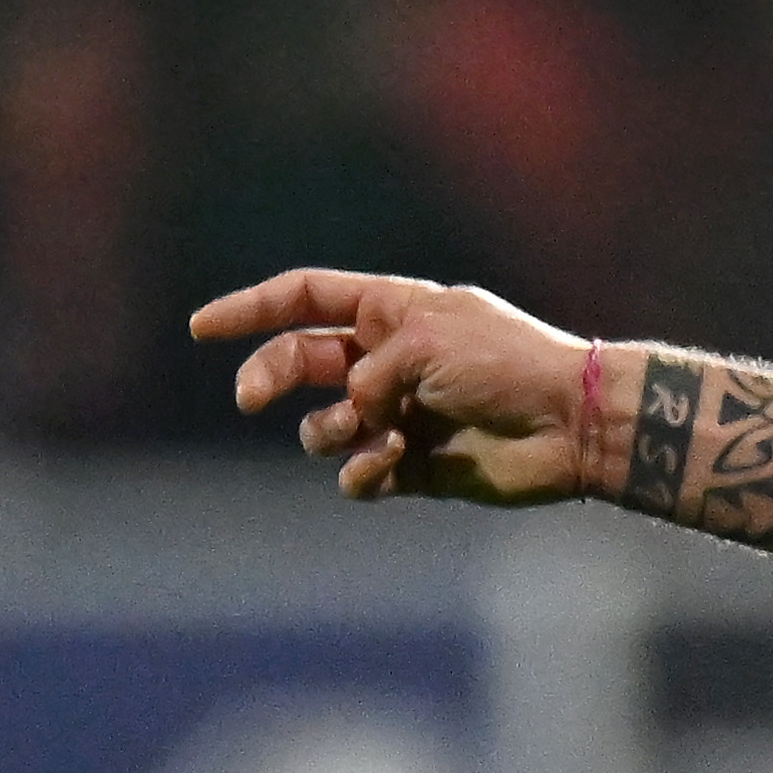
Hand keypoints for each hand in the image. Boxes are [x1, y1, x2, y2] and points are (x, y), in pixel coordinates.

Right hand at [188, 269, 608, 503]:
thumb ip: (367, 369)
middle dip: (268, 378)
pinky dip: (359, 471)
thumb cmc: (507, 365)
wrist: (572, 424)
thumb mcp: (426, 340)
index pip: (305, 298)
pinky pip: (358, 473)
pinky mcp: (415, 465)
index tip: (200, 329)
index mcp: (393, 311)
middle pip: (300, 362)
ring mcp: (400, 413)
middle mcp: (390, 359)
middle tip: (250, 399)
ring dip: (329, 429)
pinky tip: (385, 465)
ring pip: (325, 425)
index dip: (250, 310)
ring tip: (372, 430)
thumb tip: (351, 412)